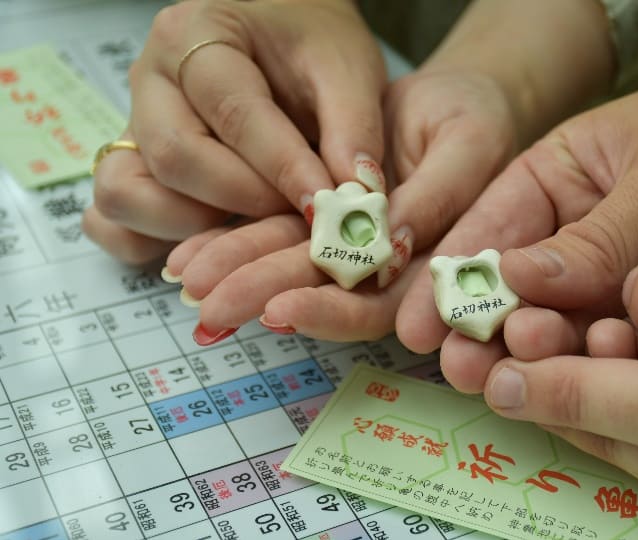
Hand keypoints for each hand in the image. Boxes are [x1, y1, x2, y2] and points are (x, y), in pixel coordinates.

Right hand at [83, 0, 386, 262]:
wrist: (282, 29)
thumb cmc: (309, 40)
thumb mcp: (345, 67)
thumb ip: (354, 127)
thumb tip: (358, 196)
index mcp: (197, 36)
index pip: (232, 113)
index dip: (281, 168)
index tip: (324, 205)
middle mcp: (152, 81)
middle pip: (173, 158)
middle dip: (242, 200)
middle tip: (296, 214)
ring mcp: (133, 126)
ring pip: (126, 192)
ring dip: (190, 227)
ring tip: (251, 225)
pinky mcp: (130, 167)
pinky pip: (110, 219)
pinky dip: (148, 242)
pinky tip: (207, 242)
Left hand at [169, 64, 516, 342]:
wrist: (449, 101)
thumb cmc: (474, 120)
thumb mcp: (470, 146)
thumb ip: (438, 199)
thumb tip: (389, 248)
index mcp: (428, 266)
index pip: (379, 303)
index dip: (334, 311)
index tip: (283, 311)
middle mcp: (382, 268)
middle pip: (322, 291)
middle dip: (266, 295)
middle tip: (211, 305)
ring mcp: (347, 246)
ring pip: (289, 264)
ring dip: (237, 273)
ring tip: (189, 276)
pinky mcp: (318, 220)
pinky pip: (272, 231)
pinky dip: (232, 240)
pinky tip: (192, 251)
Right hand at [395, 40, 637, 537]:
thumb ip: (595, 233)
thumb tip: (513, 282)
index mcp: (563, 178)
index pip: (492, 230)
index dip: (452, 278)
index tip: (418, 324)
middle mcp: (585, 236)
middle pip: (519, 293)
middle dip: (489, 328)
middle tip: (465, 365)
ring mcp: (627, 283)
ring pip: (568, 331)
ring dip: (545, 352)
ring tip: (532, 358)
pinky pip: (628, 354)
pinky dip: (611, 367)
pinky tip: (606, 363)